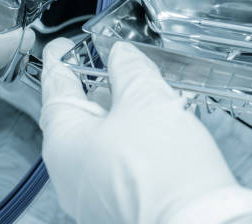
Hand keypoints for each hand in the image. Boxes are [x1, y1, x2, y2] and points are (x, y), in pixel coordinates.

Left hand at [40, 38, 251, 223]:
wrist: (196, 220)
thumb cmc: (163, 168)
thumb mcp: (145, 100)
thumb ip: (130, 69)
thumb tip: (122, 56)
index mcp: (64, 142)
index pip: (55, 89)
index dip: (60, 61)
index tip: (62, 46)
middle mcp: (71, 171)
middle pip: (80, 114)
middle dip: (101, 85)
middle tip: (115, 62)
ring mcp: (95, 190)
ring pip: (103, 136)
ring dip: (124, 110)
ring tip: (147, 90)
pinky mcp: (121, 200)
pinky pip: (119, 157)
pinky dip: (135, 135)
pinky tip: (158, 123)